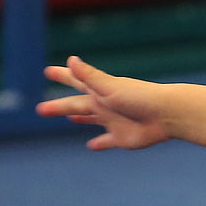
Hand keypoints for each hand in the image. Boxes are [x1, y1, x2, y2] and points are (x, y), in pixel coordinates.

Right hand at [36, 56, 169, 150]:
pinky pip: (107, 141)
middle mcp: (104, 105)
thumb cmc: (139, 97)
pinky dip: (99, 143)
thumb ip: (89, 76)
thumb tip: (70, 60)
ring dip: (79, 119)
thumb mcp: (109, 87)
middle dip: (59, 106)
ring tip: (70, 119)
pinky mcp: (122, 138)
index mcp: (100, 91)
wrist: (166, 115)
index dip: (62, 76)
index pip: (76, 81)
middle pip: (76, 105)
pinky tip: (91, 146)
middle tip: (40, 109)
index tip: (48, 71)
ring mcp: (113, 121)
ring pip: (91, 120)